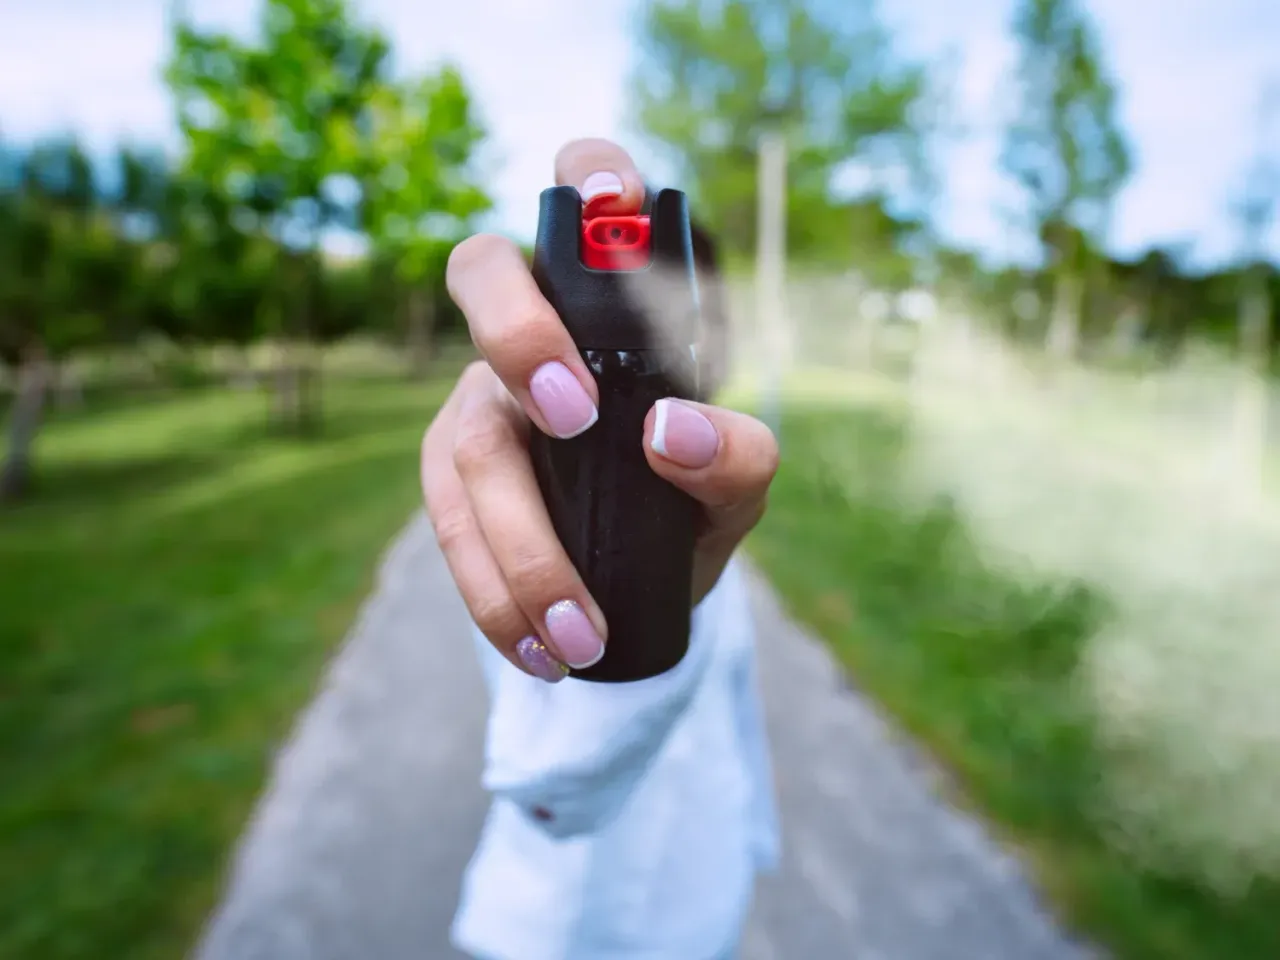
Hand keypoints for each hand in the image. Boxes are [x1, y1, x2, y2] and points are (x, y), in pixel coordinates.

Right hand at [420, 138, 778, 682]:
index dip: (590, 171)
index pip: (583, 192)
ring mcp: (478, 399)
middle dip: (520, 334)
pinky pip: (448, 525)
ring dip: (520, 544)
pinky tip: (539, 648)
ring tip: (582, 634)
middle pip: (481, 274)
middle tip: (576, 418)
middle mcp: (531, 330)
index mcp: (608, 304)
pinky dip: (493, 593)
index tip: (618, 196)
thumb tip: (670, 434)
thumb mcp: (736, 487)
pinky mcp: (449, 475)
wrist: (642, 582)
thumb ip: (737, 457)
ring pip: (466, 437)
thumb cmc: (690, 500)